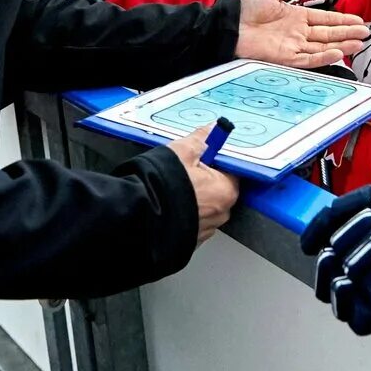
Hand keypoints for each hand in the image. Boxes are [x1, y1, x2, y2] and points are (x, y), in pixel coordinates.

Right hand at [167, 124, 240, 244]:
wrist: (138, 216)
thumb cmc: (162, 185)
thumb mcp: (182, 152)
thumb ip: (201, 139)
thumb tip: (212, 130)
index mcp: (226, 191)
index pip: (232, 171)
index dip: (217, 162)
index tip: (205, 156)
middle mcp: (220, 214)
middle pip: (218, 190)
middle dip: (205, 180)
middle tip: (185, 170)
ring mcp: (205, 230)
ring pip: (205, 208)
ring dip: (194, 198)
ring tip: (173, 188)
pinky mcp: (189, 240)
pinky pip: (192, 221)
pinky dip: (184, 213)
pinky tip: (170, 204)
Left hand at [237, 0, 367, 68]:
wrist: (228, 23)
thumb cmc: (245, 6)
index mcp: (296, 16)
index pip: (325, 19)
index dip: (342, 20)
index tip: (359, 21)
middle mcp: (297, 33)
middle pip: (328, 34)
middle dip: (348, 34)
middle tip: (367, 33)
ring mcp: (292, 46)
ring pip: (322, 48)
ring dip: (341, 46)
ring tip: (360, 44)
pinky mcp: (285, 58)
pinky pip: (308, 59)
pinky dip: (323, 57)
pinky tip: (338, 53)